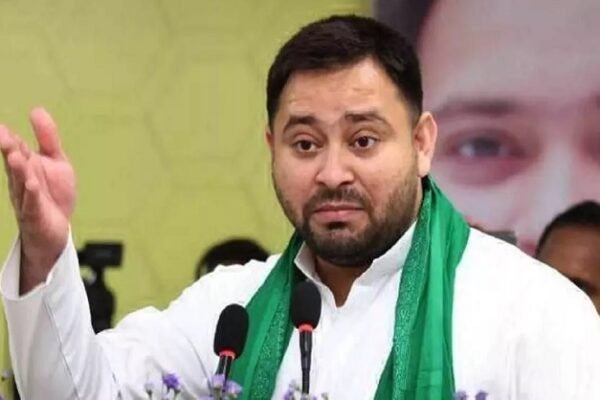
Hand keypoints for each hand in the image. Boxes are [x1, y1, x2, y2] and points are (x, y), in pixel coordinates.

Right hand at [0, 108, 75, 293]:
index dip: (9, 137)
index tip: (1, 125)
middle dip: (9, 149)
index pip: (16, 148)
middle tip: (2, 134)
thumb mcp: (55, 161)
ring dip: (18, 169)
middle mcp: (21, 181)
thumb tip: (36, 110)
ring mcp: (27, 198)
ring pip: (21, 182)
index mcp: (25, 166)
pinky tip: (32, 184)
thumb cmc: (52, 194)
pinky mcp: (36, 215)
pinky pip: (33, 204)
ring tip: (14, 155)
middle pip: (14, 163)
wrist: (57, 229)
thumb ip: (47, 138)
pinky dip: (32, 194)